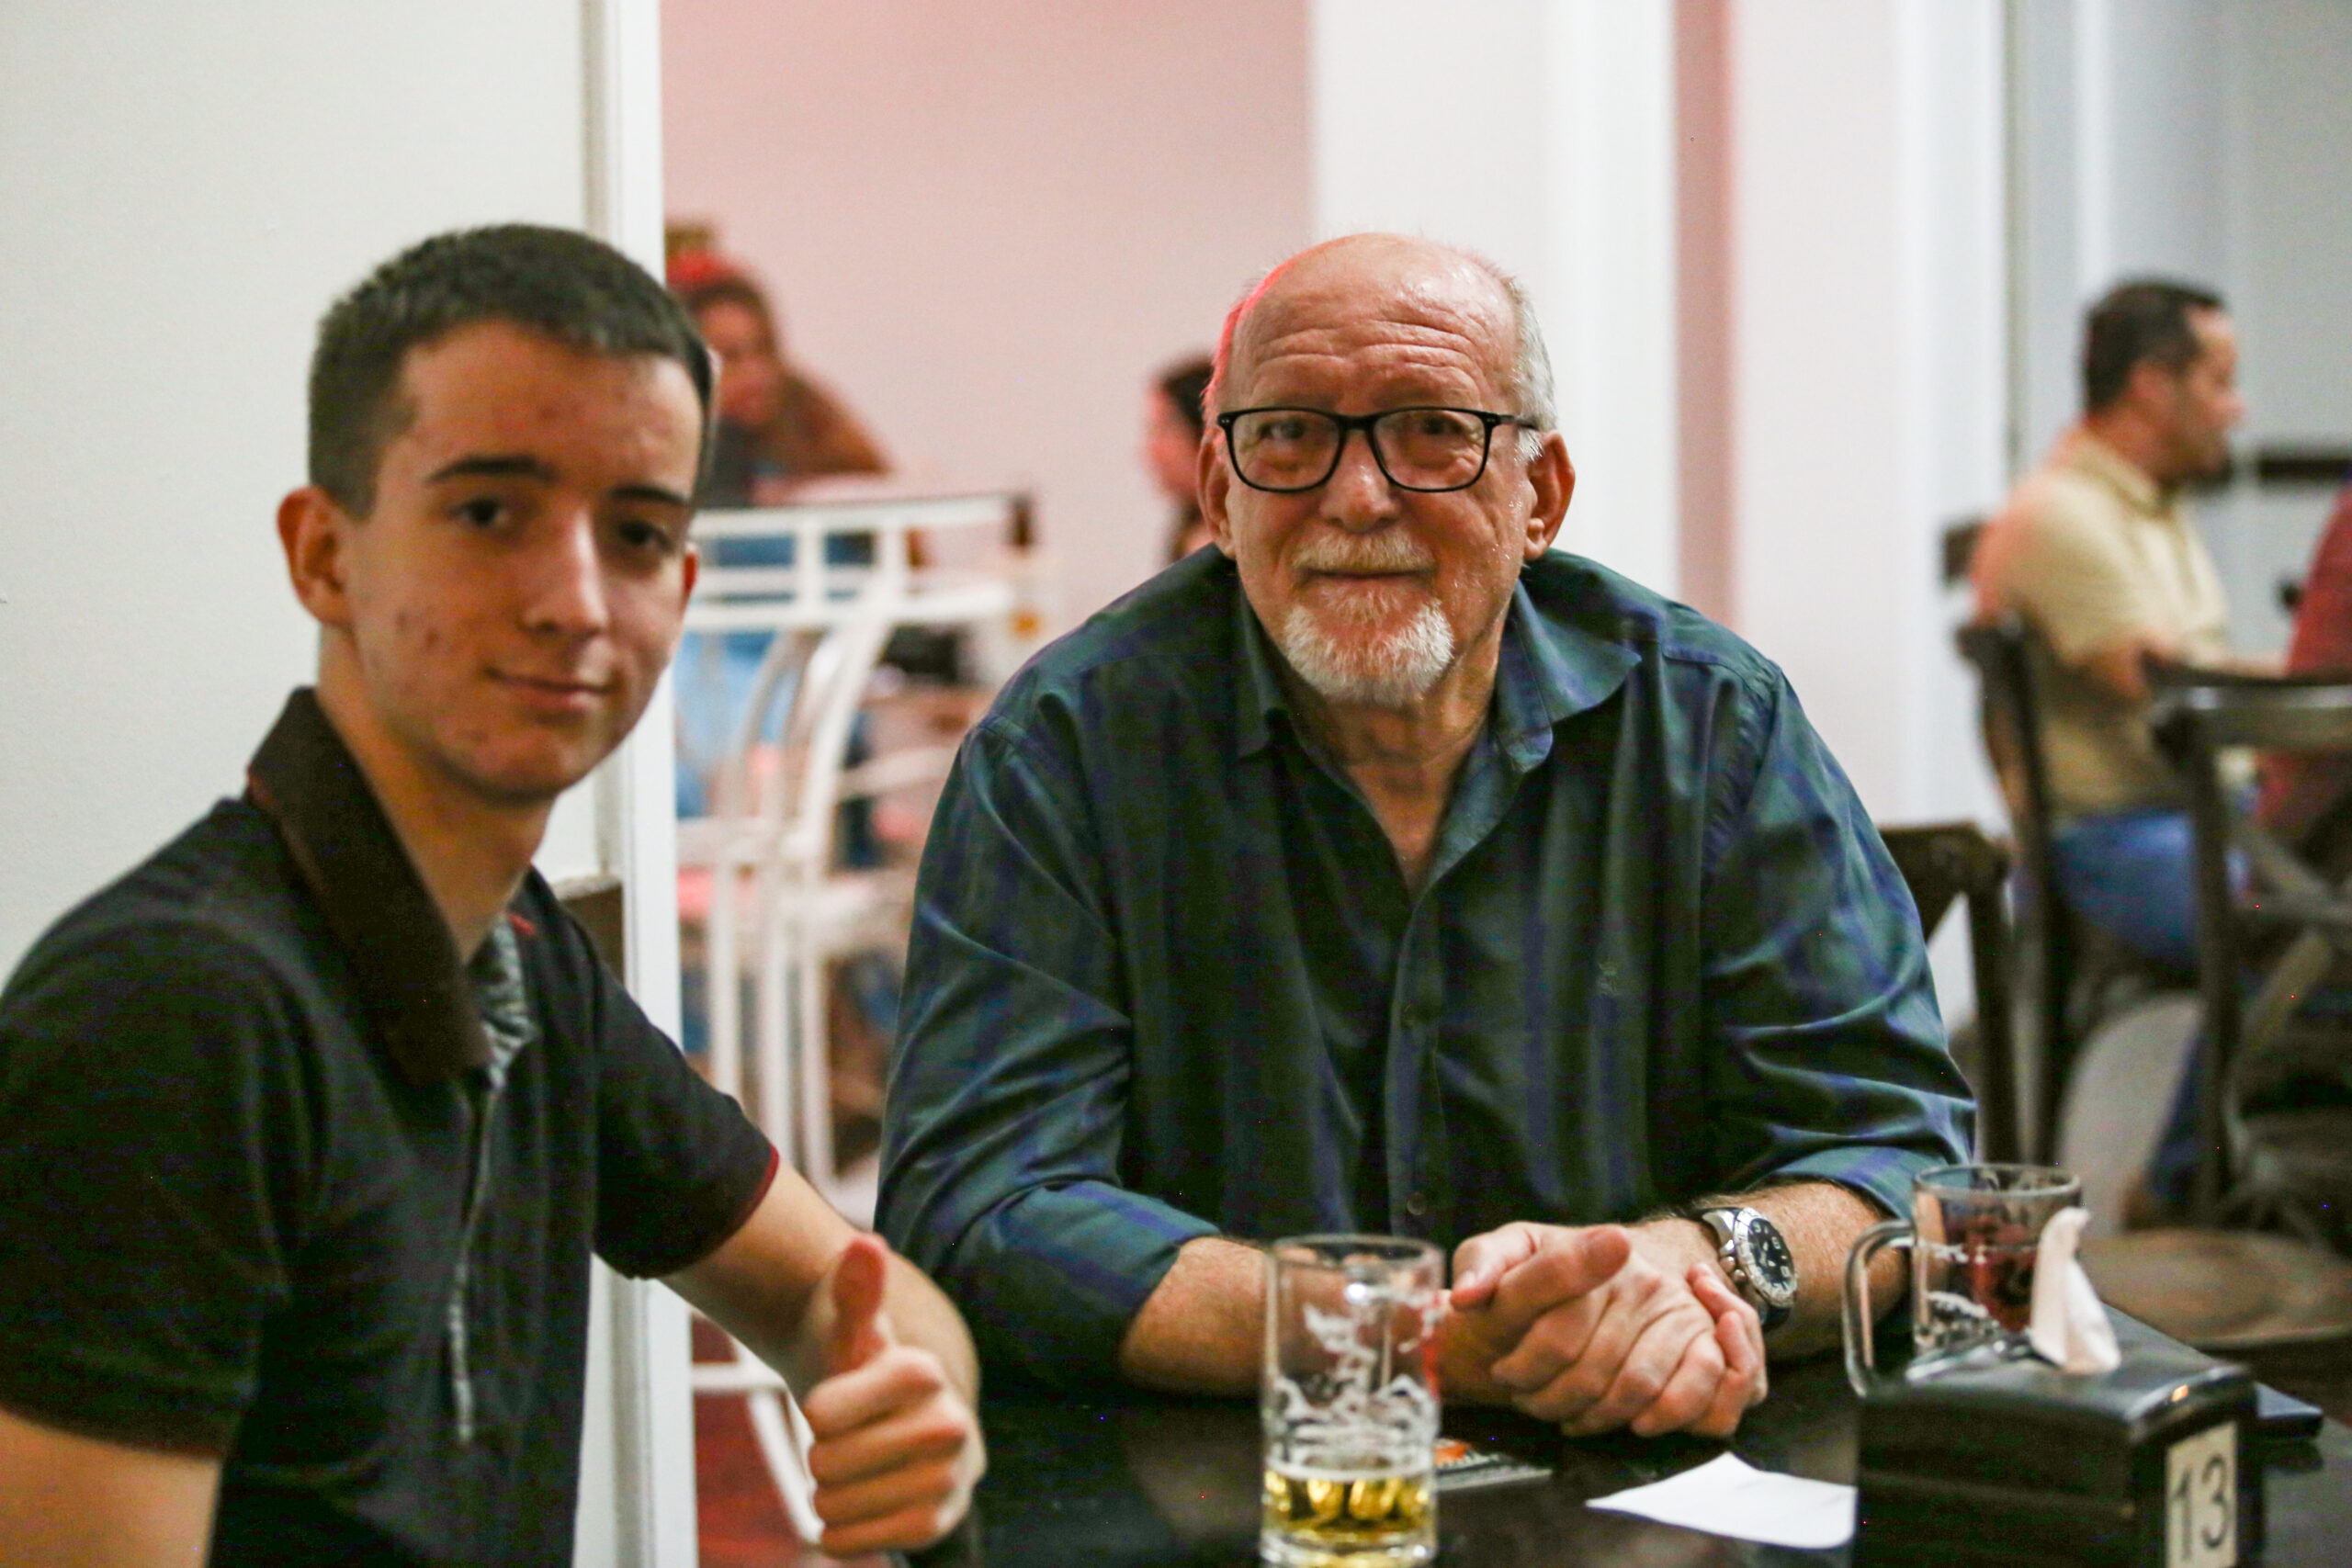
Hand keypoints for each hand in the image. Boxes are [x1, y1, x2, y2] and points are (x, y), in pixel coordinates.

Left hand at [798, 1235, 984, 1554]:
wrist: (906, 1438)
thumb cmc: (869, 1381)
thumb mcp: (856, 1337)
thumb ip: (856, 1292)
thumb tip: (866, 1243)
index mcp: (922, 1370)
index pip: (819, 1412)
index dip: (818, 1411)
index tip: (841, 1403)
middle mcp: (949, 1422)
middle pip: (824, 1460)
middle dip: (823, 1456)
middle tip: (852, 1441)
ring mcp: (947, 1478)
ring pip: (832, 1504)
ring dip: (829, 1495)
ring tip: (859, 1472)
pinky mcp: (937, 1524)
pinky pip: (851, 1541)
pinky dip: (839, 1533)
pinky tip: (862, 1509)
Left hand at [1443, 1222, 1764, 1437]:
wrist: (1608, 1263)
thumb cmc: (1547, 1269)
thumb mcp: (1508, 1250)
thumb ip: (1482, 1267)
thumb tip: (1465, 1298)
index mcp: (1590, 1251)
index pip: (1558, 1333)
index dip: (1523, 1367)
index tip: (1503, 1373)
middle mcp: (1640, 1279)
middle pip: (1592, 1370)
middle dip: (1550, 1399)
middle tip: (1528, 1400)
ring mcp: (1676, 1308)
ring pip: (1636, 1387)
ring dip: (1595, 1416)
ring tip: (1566, 1414)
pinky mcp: (1704, 1339)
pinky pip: (1699, 1388)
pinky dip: (1662, 1417)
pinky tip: (1631, 1422)